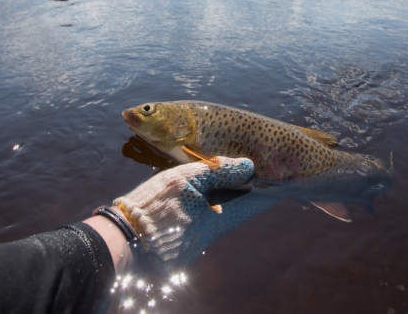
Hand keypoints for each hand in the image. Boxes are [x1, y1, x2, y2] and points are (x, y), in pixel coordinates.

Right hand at [113, 157, 278, 268]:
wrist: (124, 236)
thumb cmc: (156, 205)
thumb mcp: (187, 179)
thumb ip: (219, 171)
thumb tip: (249, 166)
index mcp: (219, 218)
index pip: (254, 203)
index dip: (269, 190)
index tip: (283, 179)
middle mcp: (212, 232)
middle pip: (240, 209)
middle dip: (251, 193)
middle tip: (262, 174)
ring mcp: (198, 240)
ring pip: (223, 214)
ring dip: (231, 199)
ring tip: (238, 180)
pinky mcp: (183, 242)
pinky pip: (205, 221)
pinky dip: (212, 207)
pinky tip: (209, 196)